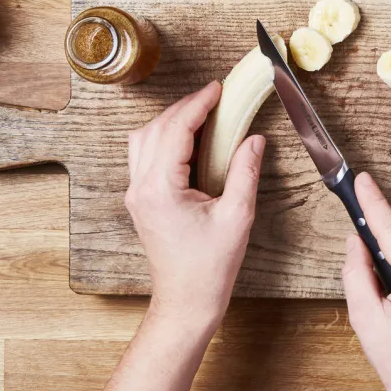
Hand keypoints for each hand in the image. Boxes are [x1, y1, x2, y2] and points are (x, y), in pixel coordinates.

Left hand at [125, 81, 264, 330]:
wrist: (186, 302)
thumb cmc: (209, 268)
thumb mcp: (237, 216)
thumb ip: (244, 171)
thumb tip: (254, 140)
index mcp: (160, 189)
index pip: (176, 130)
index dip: (198, 104)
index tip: (218, 88)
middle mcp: (141, 188)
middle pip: (155, 128)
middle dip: (185, 107)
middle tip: (214, 97)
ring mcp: (136, 194)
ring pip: (143, 139)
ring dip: (171, 120)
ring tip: (203, 113)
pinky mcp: (141, 200)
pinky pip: (145, 155)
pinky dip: (165, 138)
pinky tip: (189, 139)